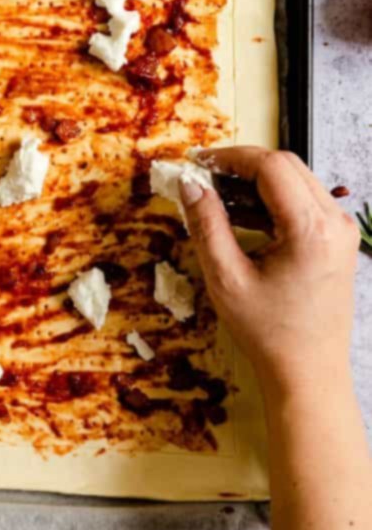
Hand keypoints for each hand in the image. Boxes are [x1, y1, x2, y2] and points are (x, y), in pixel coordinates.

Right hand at [180, 147, 359, 393]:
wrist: (308, 373)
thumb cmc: (268, 333)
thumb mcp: (226, 278)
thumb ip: (206, 224)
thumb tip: (189, 184)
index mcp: (311, 229)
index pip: (271, 165)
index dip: (230, 156)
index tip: (198, 162)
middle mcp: (335, 222)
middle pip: (286, 166)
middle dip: (242, 165)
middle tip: (204, 175)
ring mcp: (340, 231)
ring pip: (295, 181)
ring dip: (255, 182)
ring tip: (216, 197)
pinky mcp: (337, 240)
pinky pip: (302, 203)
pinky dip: (270, 201)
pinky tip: (239, 216)